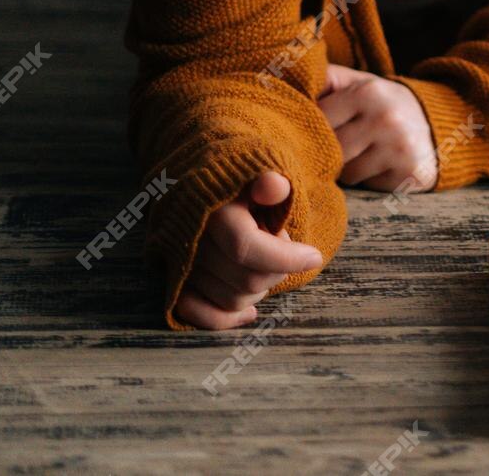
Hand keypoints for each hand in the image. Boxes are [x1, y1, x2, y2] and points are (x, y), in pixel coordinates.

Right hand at [175, 170, 324, 329]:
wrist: (206, 179)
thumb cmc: (242, 177)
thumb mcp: (260, 170)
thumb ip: (271, 180)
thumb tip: (274, 186)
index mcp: (210, 209)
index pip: (246, 246)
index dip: (286, 257)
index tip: (314, 256)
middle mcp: (189, 240)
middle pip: (244, 278)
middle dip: (277, 270)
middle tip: (287, 250)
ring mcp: (178, 264)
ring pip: (230, 299)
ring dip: (259, 288)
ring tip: (267, 262)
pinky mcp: (174, 280)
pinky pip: (196, 313)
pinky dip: (226, 318)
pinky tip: (252, 310)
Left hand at [320, 63, 438, 193]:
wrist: (437, 124)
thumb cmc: (382, 105)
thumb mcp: (358, 83)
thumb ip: (324, 79)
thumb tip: (284, 76)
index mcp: (368, 92)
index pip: (318, 120)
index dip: (311, 128)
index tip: (315, 129)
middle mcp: (386, 119)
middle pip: (331, 150)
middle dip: (328, 151)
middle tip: (336, 146)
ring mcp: (400, 148)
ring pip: (347, 173)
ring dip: (347, 169)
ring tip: (361, 154)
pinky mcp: (410, 174)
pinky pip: (368, 186)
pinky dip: (368, 179)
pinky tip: (378, 166)